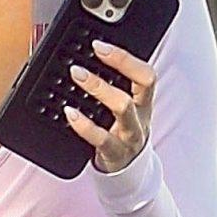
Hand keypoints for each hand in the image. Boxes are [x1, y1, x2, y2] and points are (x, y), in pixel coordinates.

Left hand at [63, 40, 154, 174]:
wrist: (126, 171)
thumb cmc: (120, 132)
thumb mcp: (125, 108)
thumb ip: (115, 87)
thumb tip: (89, 59)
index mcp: (143, 102)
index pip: (145, 73)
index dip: (125, 57)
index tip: (100, 45)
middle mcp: (140, 116)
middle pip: (142, 84)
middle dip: (118, 63)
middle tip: (93, 52)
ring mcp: (129, 135)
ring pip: (123, 108)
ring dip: (99, 87)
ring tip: (77, 74)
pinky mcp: (115, 153)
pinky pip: (101, 138)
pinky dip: (84, 125)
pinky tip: (70, 113)